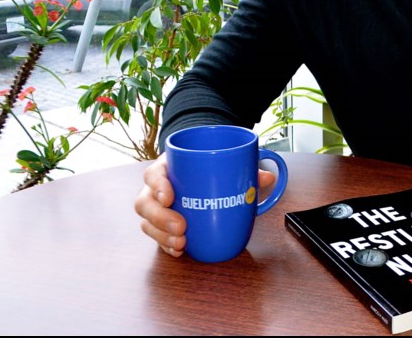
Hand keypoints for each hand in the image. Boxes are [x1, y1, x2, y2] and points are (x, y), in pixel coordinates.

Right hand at [134, 154, 278, 256]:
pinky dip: (166, 245)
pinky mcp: (162, 223)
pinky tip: (178, 250)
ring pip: (147, 222)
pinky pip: (157, 236)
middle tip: (181, 227)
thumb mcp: (224, 160)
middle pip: (145, 202)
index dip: (157, 185)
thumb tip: (267, 178)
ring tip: (181, 243)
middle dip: (160, 217)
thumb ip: (244, 167)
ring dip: (162, 236)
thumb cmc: (209, 165)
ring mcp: (157, 206)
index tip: (169, 196)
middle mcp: (157, 187)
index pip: (153, 173)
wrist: (202, 169)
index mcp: (169, 166)